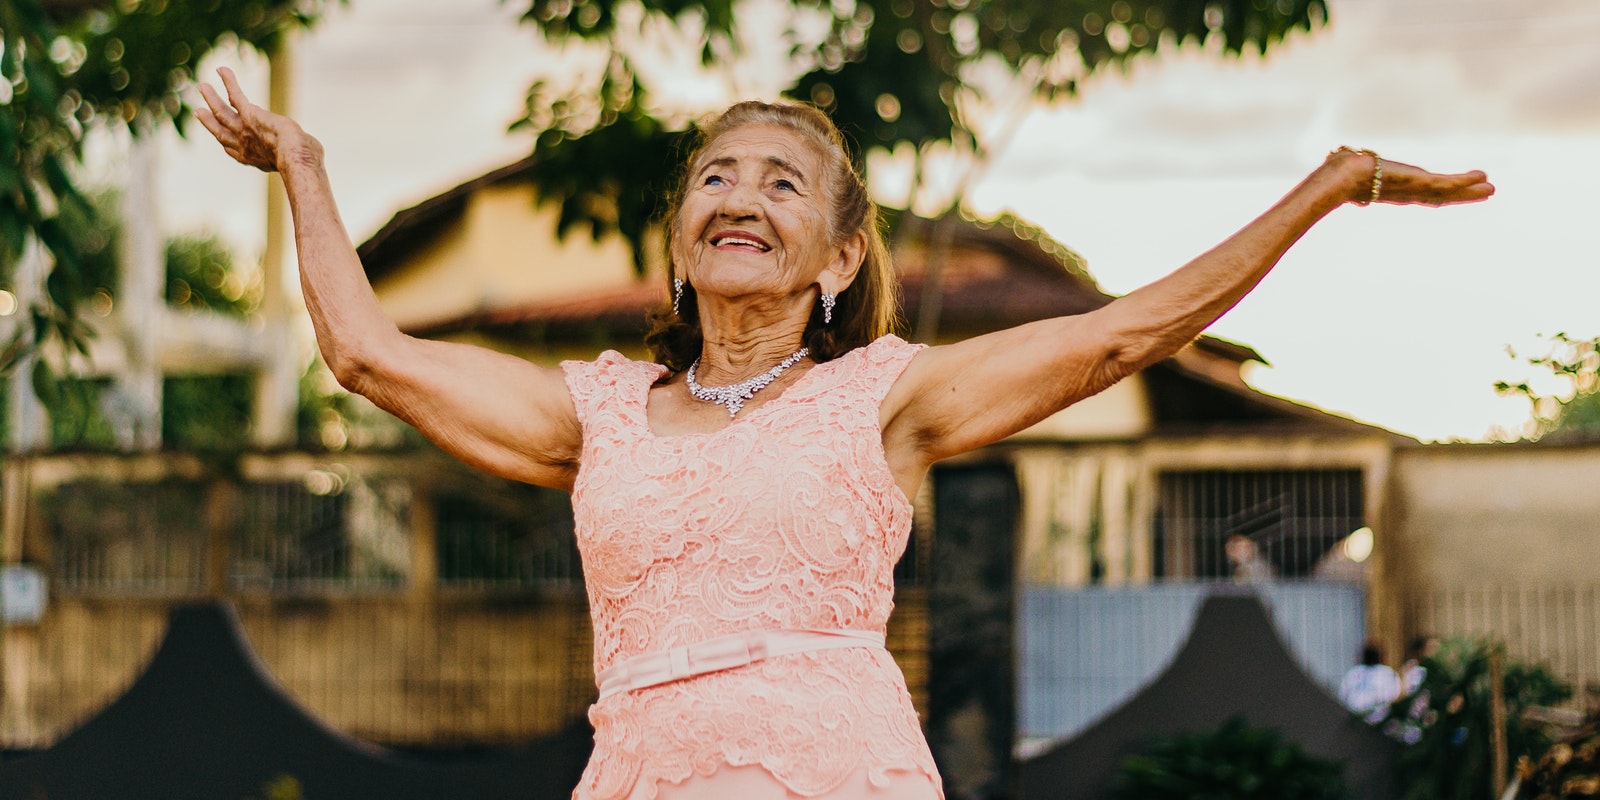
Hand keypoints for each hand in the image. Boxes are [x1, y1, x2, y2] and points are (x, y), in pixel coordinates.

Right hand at [194, 67, 319, 172]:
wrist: (296, 157)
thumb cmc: (304, 161)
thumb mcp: (299, 159)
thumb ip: (298, 153)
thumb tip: (311, 150)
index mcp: (255, 159)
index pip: (235, 152)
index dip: (226, 144)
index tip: (220, 140)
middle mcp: (244, 146)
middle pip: (221, 132)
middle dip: (209, 122)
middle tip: (198, 112)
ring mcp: (244, 130)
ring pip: (222, 112)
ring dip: (211, 98)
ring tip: (202, 86)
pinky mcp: (249, 114)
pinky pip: (235, 94)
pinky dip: (228, 81)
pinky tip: (222, 69)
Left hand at [1326, 147, 1495, 206]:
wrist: (1344, 177)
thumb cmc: (1341, 172)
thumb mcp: (1351, 167)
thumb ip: (1350, 161)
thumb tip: (1336, 154)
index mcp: (1395, 191)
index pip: (1423, 195)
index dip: (1439, 194)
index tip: (1450, 195)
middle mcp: (1408, 194)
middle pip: (1442, 197)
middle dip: (1463, 195)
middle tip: (1485, 193)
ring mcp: (1417, 190)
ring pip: (1450, 193)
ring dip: (1471, 191)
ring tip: (1491, 188)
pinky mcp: (1422, 183)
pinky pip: (1450, 183)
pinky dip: (1466, 180)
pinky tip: (1483, 176)